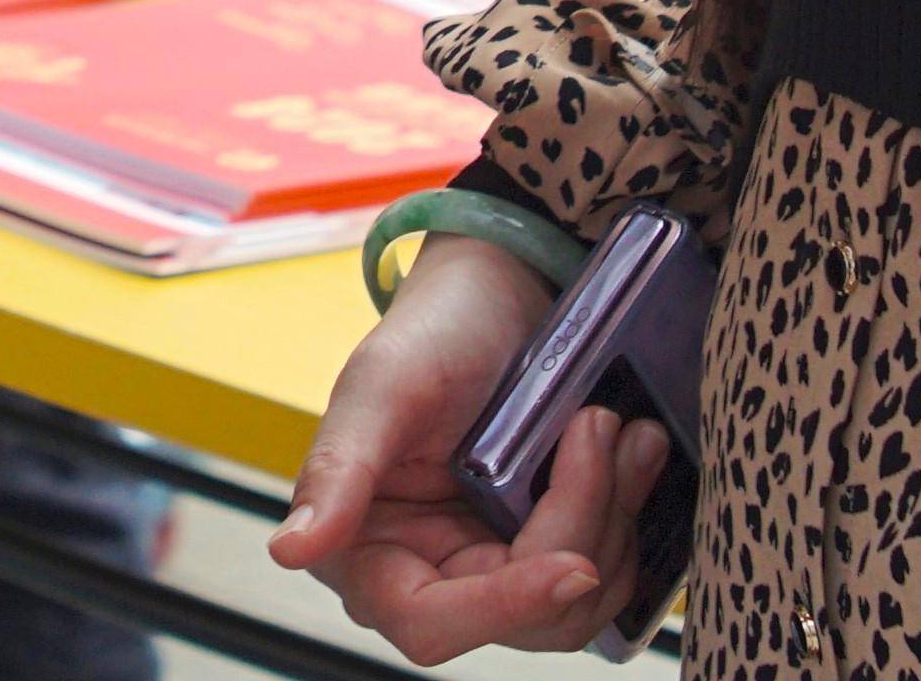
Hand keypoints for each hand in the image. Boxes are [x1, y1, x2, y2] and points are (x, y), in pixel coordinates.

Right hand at [269, 237, 667, 657]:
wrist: (497, 295)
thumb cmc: (432, 330)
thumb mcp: (383, 386)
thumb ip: (336, 471)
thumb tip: (290, 551)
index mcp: (363, 547)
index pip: (428, 624)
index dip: (504, 607)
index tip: (573, 566)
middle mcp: (427, 571)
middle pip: (525, 616)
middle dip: (580, 526)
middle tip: (599, 427)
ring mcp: (493, 569)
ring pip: (575, 605)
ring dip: (615, 517)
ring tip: (623, 430)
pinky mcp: (544, 554)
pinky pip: (606, 578)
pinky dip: (628, 515)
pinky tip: (630, 449)